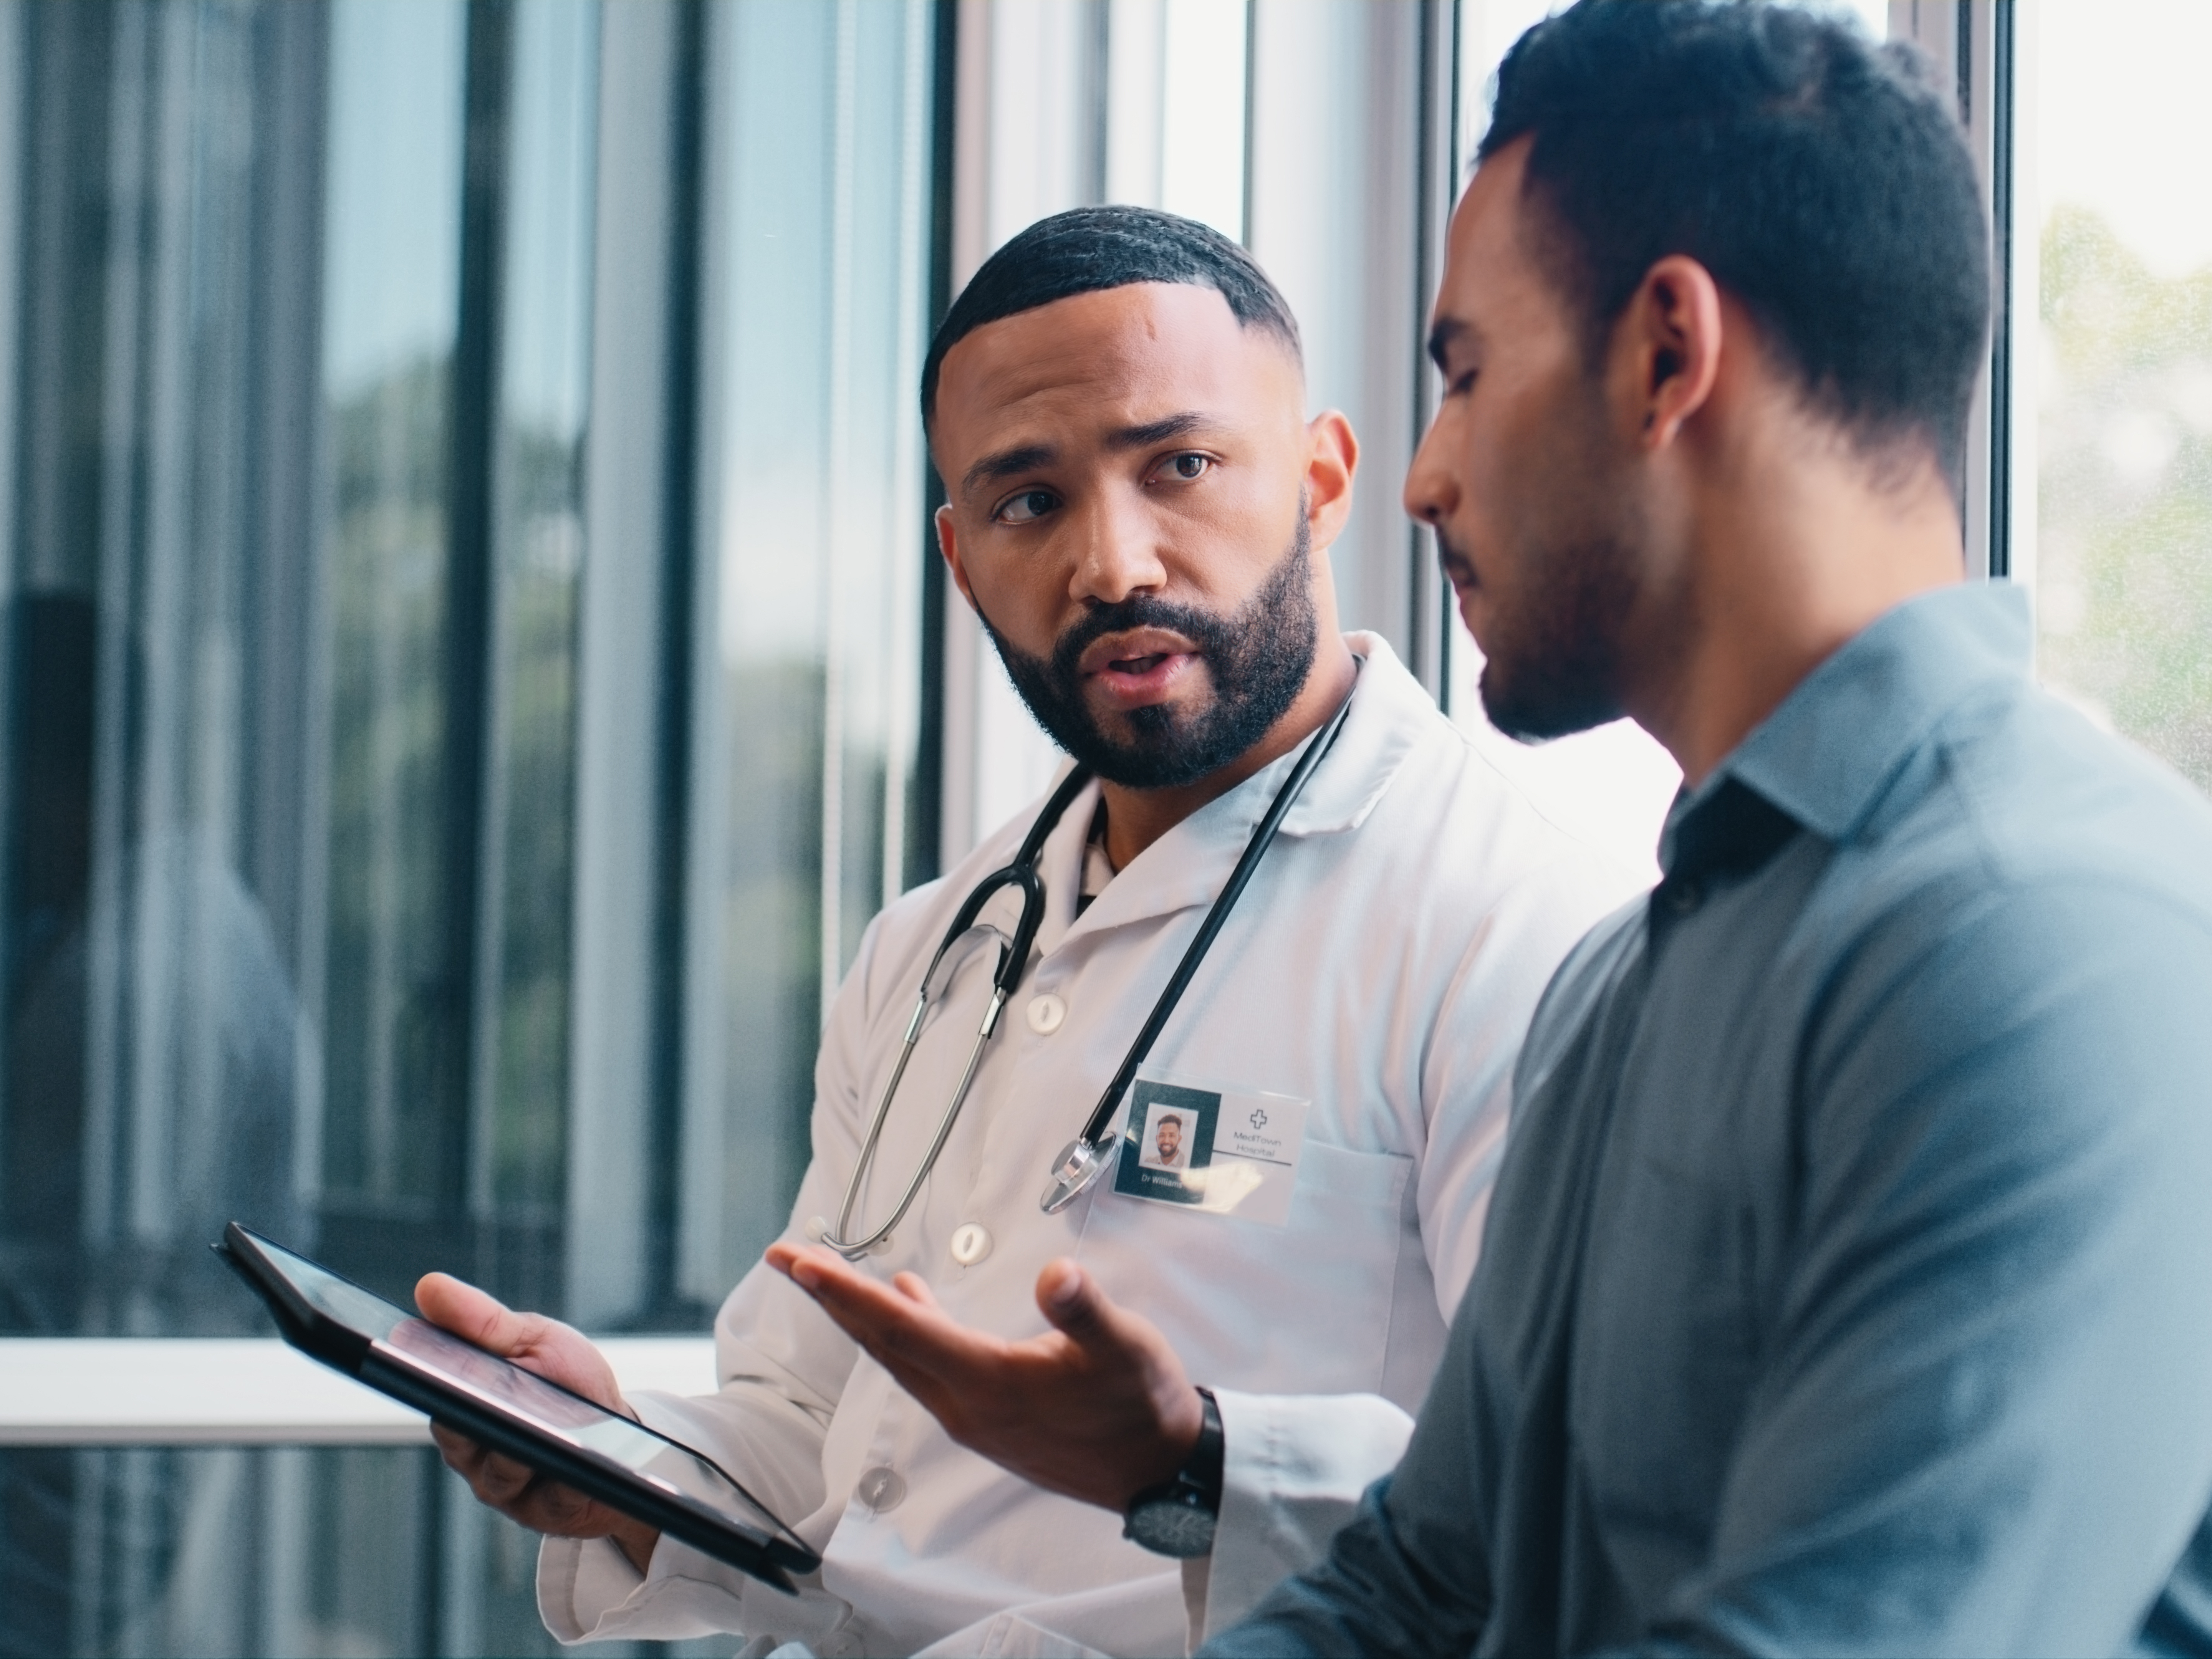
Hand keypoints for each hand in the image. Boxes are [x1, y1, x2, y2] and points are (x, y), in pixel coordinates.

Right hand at [414, 1273, 661, 1573]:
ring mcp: (505, 1485)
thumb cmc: (567, 1381)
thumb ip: (483, 1322)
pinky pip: (550, 1498)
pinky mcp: (543, 1511)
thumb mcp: (532, 1340)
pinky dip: (565, 1479)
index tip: (431, 1368)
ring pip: (502, 1471)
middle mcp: (472, 1451)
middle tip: (492, 1400)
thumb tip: (429, 1286)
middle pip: (462, 1438)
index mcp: (461, 1405)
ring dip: (522, 1450)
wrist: (620, 1433)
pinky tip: (580, 1466)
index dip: (430, 1383)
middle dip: (478, 1418)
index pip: (435, 1395)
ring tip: (544, 1432)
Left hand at [764, 1242, 1203, 1510]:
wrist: (1161, 1470)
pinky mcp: (987, 1418)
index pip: (900, 1329)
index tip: (800, 1263)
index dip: (846, 1293)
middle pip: (883, 1342)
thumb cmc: (1142, 1405)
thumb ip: (1083, 1311)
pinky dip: (907, 1331)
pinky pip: (928, 1367)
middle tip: (787, 1256)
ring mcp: (973, 1416)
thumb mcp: (1123, 1346)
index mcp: (988, 1383)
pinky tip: (913, 1301)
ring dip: (863, 1314)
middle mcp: (966, 1404)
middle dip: (831, 1297)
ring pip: (902, 1356)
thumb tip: (1056, 1276)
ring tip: (829, 1277)